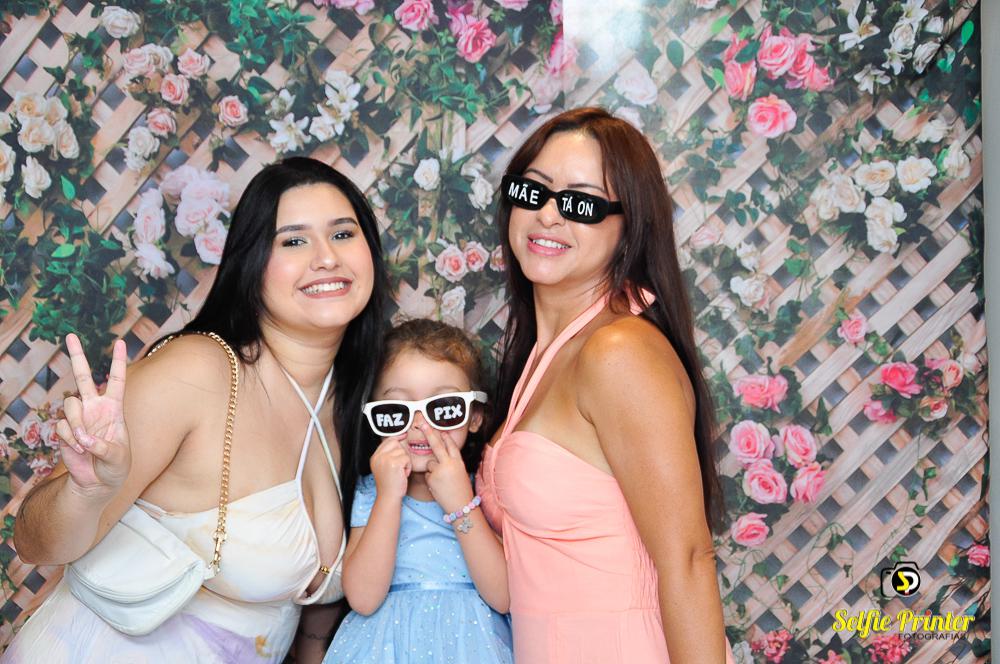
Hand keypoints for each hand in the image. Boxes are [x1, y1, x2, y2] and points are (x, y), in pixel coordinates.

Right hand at [55, 334, 130, 500]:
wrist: (97, 482)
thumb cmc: (115, 467)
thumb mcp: (119, 458)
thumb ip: (105, 447)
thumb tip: (86, 440)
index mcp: (114, 408)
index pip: (116, 380)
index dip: (118, 362)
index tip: (121, 342)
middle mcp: (94, 407)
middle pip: (83, 376)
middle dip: (77, 355)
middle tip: (71, 335)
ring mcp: (78, 417)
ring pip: (69, 404)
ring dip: (77, 425)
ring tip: (87, 444)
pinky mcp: (64, 429)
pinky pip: (62, 426)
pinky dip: (71, 439)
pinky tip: (79, 449)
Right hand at [370, 436, 410, 500]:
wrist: (389, 497)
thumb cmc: (390, 483)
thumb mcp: (384, 466)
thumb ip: (389, 453)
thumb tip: (401, 436)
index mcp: (375, 457)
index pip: (388, 440)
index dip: (397, 437)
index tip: (404, 435)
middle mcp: (378, 457)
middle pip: (396, 443)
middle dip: (401, 454)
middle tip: (399, 467)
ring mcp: (385, 459)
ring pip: (403, 452)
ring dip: (405, 462)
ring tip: (400, 472)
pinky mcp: (394, 463)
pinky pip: (407, 458)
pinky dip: (408, 467)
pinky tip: (403, 474)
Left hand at [422, 423, 472, 514]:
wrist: (460, 505)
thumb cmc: (461, 490)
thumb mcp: (460, 472)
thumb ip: (451, 463)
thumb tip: (439, 456)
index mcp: (458, 461)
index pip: (451, 445)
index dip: (446, 437)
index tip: (441, 429)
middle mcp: (449, 463)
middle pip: (437, 445)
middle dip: (430, 433)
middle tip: (422, 424)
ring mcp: (439, 470)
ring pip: (430, 463)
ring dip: (433, 470)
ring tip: (442, 482)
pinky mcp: (432, 478)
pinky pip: (427, 474)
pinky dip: (431, 480)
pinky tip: (438, 487)